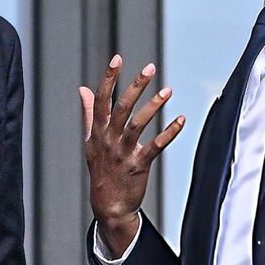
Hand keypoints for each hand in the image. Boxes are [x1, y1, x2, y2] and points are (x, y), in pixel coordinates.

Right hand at [79, 54, 184, 254]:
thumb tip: (83, 89)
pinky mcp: (138, 165)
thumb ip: (89, 113)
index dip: (109, 79)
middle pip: (121, 108)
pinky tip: (181, 120)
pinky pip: (156, 146)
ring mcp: (123, 153)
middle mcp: (109, 140)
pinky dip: (169, 133)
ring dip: (154, 106)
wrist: (108, 205)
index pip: (101, 100)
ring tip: (168, 90)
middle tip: (149, 68)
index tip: (117, 59)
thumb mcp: (90, 141)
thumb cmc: (101, 169)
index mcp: (97, 132)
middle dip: (135, 86)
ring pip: (138, 125)